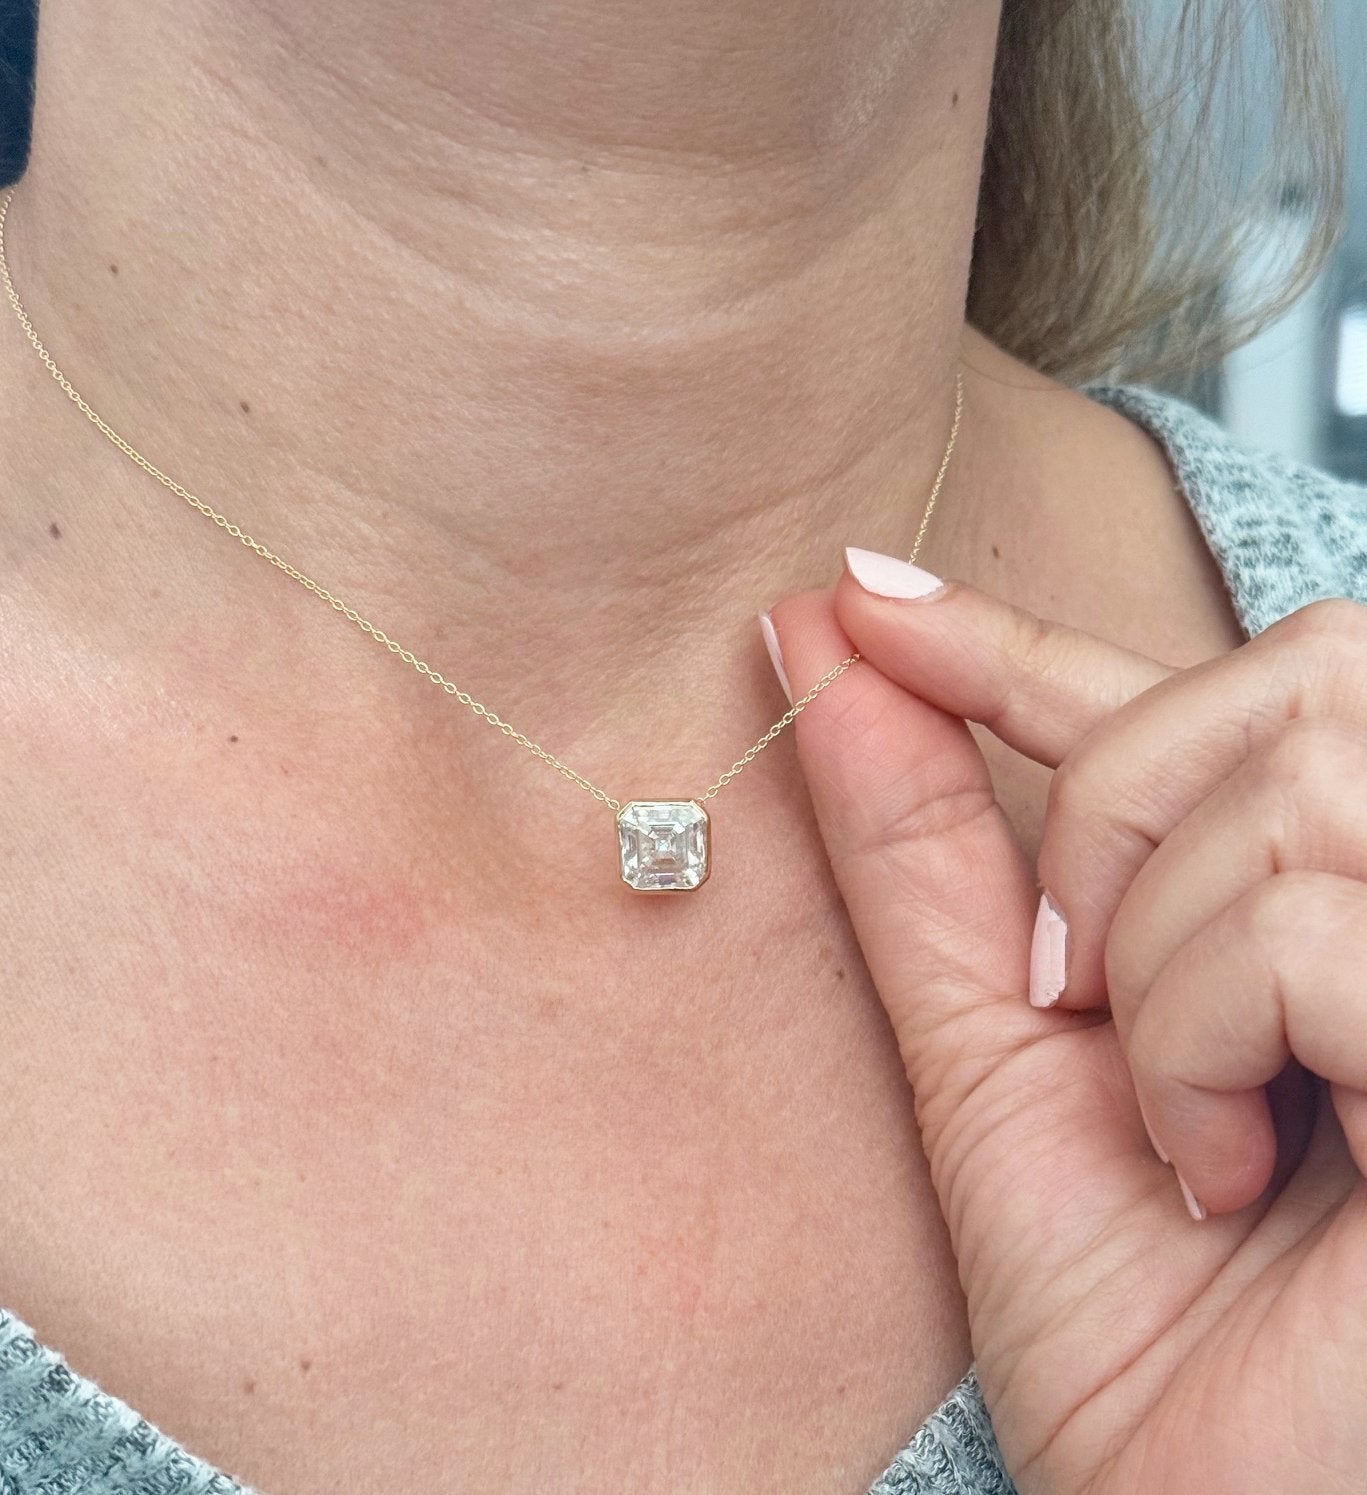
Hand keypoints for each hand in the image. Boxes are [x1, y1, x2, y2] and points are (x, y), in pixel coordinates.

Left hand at [765, 551, 1366, 1494]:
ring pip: (1293, 789)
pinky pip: (1309, 927)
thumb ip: (925, 854)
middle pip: (1282, 680)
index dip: (1012, 631)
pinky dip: (1204, 1041)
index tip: (862, 594)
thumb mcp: (996, 1060)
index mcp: (1316, 894)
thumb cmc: (1143, 1338)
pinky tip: (1235, 1167)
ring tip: (1179, 1116)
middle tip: (1074, 991)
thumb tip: (823, 652)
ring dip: (1155, 957)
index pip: (1170, 691)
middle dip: (1109, 815)